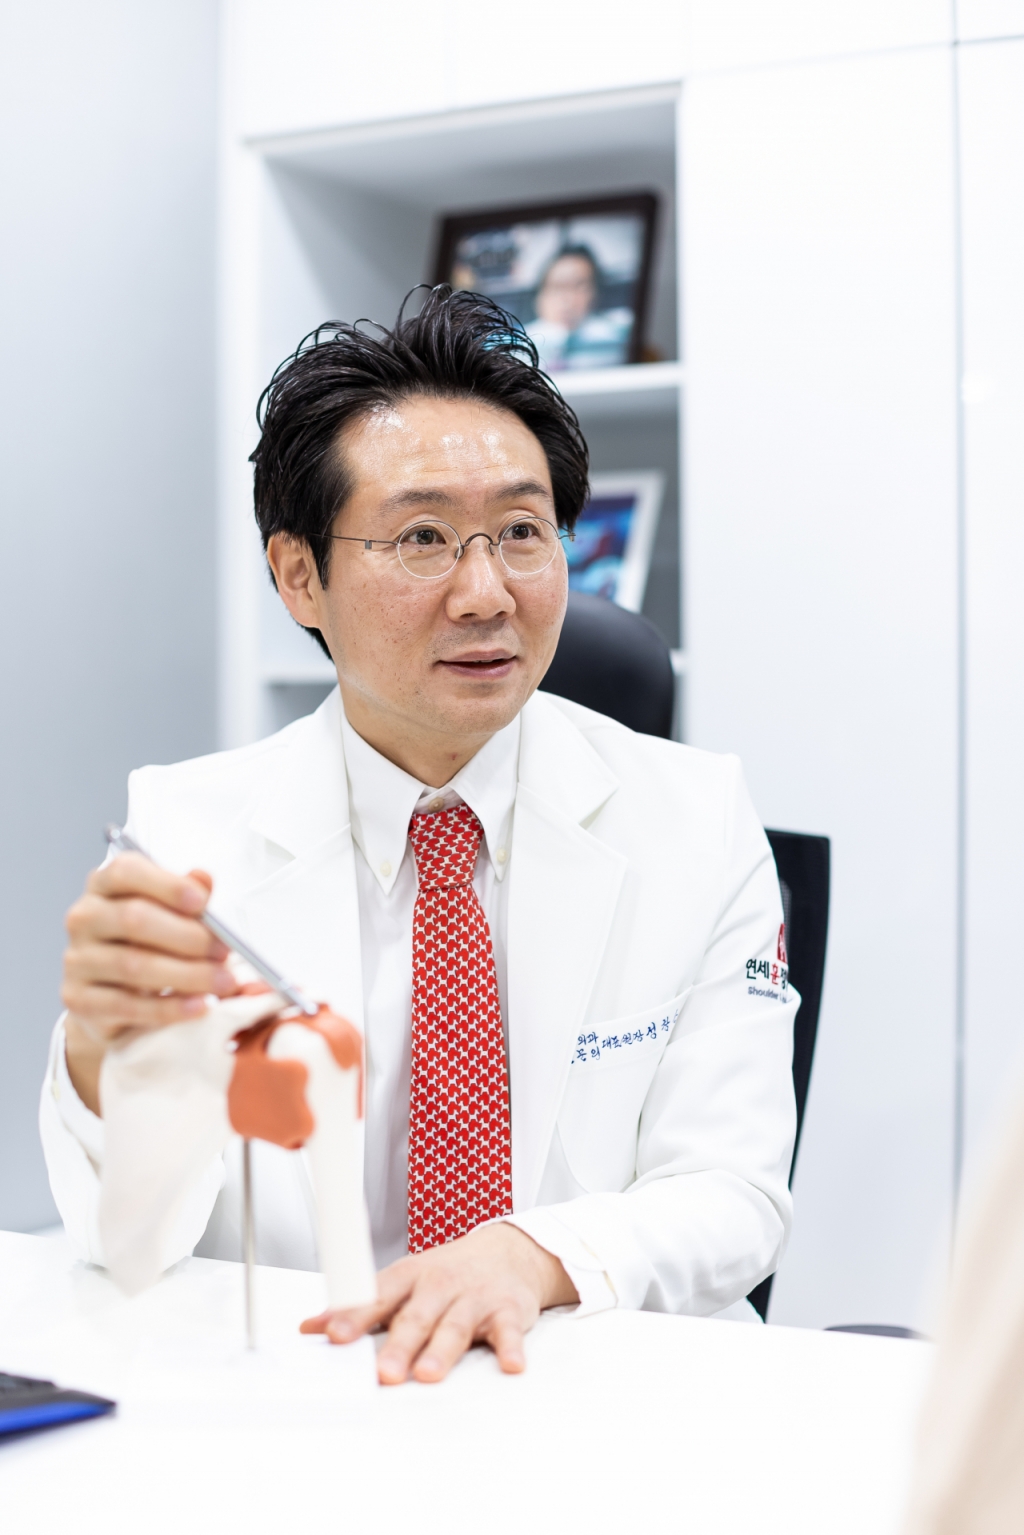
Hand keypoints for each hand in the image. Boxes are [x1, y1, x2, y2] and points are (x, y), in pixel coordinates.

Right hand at [61, 853, 238, 1113]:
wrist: (110, 999)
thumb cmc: (146, 944)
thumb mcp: (169, 913)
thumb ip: (188, 894)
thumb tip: (203, 878)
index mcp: (104, 885)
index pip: (125, 871)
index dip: (166, 885)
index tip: (201, 902)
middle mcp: (84, 917)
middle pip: (134, 919)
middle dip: (188, 936)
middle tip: (223, 951)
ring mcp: (77, 959)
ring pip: (134, 965)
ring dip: (187, 975)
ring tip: (223, 982)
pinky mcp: (79, 1000)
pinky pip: (128, 1005)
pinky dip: (170, 1007)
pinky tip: (199, 1006)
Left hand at [300, 1222, 577, 1383]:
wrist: (506, 1252)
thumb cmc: (445, 1275)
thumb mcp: (401, 1283)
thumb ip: (360, 1308)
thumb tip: (311, 1327)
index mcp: (409, 1278)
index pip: (377, 1298)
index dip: (355, 1317)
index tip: (335, 1336)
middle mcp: (438, 1286)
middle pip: (416, 1317)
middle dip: (399, 1345)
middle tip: (384, 1373)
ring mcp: (473, 1297)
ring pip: (455, 1325)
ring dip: (442, 1351)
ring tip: (428, 1374)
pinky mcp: (506, 1311)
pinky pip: (509, 1331)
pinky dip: (510, 1347)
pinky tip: (510, 1364)